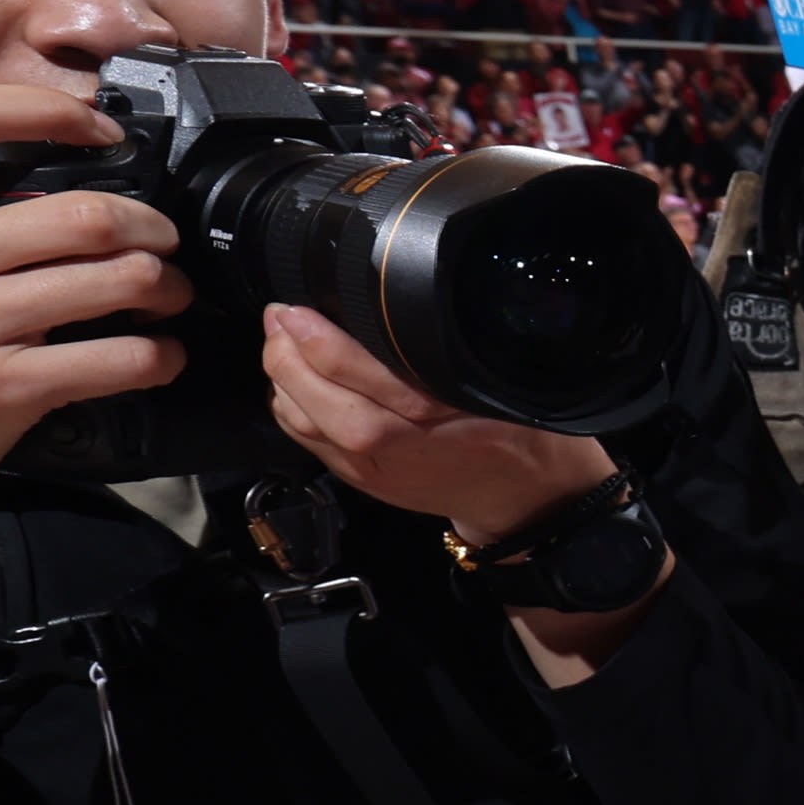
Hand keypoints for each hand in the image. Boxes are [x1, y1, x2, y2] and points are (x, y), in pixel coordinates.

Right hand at [0, 54, 190, 508]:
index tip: (100, 128)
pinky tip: (158, 352)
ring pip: (108, 281)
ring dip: (162, 285)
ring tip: (166, 290)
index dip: (43, 109)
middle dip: (147, 224)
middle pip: (76, 212)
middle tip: (162, 236)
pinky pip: (109, 359)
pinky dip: (155, 354)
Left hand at [261, 307, 616, 548]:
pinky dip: (290, 405)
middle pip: (309, 396)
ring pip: (298, 420)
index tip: (295, 306)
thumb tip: (379, 304)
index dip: (311, 334)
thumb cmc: (520, 434)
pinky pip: (306, 439)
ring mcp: (368, 468)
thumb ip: (439, 349)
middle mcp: (390, 444)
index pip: (348, 368)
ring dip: (281, 378)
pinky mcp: (359, 480)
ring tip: (283, 343)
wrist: (524, 500)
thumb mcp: (495, 381)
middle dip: (282, 351)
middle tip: (278, 316)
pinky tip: (297, 383)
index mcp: (429, 413)